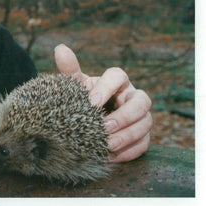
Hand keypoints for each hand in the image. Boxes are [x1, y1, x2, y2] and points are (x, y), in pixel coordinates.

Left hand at [54, 43, 151, 161]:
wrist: (88, 120)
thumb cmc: (85, 99)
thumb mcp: (77, 86)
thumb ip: (70, 70)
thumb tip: (60, 49)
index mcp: (118, 81)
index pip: (118, 76)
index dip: (106, 88)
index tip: (91, 103)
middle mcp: (133, 97)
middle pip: (141, 101)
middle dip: (124, 115)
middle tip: (104, 127)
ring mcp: (142, 117)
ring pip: (145, 123)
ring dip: (127, 135)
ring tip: (107, 145)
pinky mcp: (143, 136)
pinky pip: (144, 144)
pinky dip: (129, 151)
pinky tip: (111, 156)